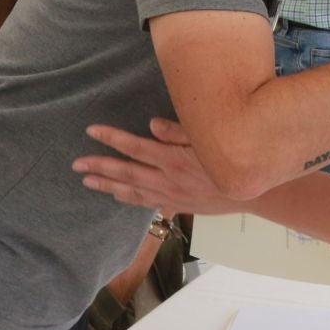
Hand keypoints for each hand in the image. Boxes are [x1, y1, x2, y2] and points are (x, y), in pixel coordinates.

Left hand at [77, 118, 239, 215]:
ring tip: (88, 182)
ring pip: (132, 191)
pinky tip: (119, 196)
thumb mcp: (210, 139)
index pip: (134, 146)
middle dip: (99, 167)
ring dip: (108, 186)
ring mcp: (171, 194)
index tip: (91, 131)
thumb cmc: (233, 158)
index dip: (112, 138)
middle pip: (126, 172)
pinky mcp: (178, 204)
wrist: (252, 191)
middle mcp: (167, 179)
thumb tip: (151, 125)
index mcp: (172, 159)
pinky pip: (147, 202)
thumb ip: (180, 132)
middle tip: (76, 165)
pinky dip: (130, 198)